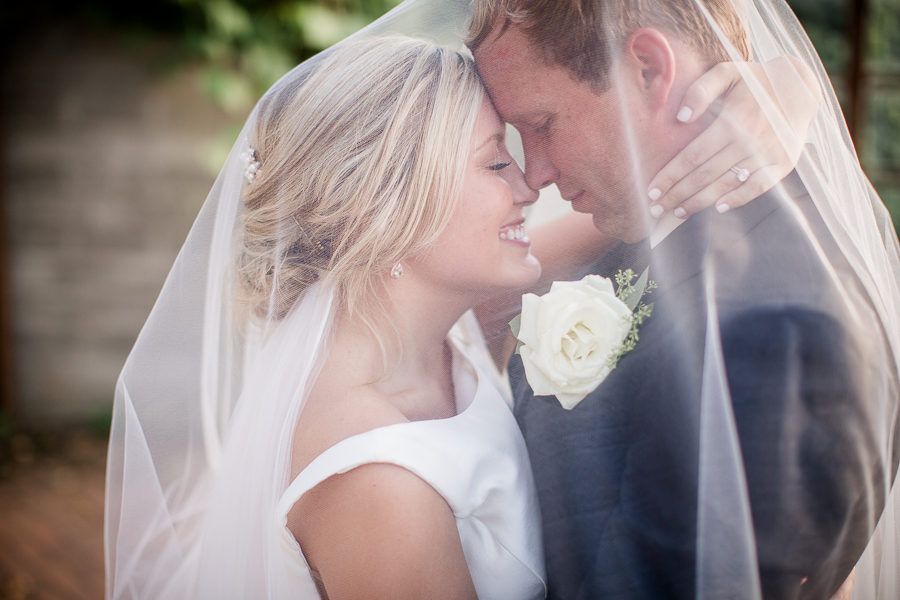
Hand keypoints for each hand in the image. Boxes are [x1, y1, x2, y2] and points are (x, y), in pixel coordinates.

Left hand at [648, 56, 821, 217]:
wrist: (799, 87)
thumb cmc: (754, 81)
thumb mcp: (727, 73)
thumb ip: (701, 90)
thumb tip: (681, 117)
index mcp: (731, 121)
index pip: (691, 156)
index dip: (670, 176)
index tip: (651, 191)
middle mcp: (748, 140)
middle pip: (704, 175)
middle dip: (677, 194)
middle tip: (656, 210)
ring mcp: (766, 154)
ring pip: (726, 184)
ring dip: (700, 201)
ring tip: (678, 212)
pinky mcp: (782, 163)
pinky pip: (758, 187)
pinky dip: (739, 199)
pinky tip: (719, 208)